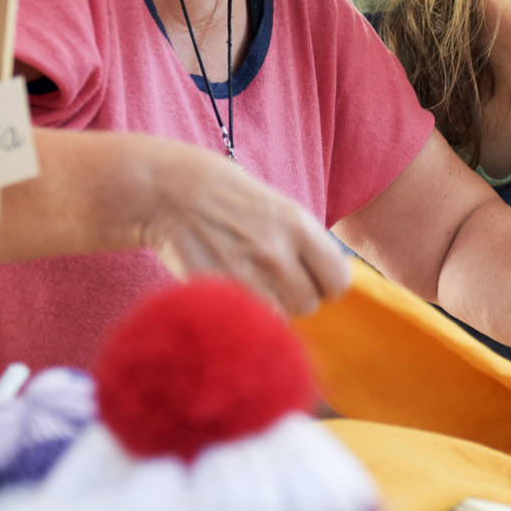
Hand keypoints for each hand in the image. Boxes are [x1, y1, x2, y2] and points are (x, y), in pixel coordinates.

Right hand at [138, 138, 350, 315]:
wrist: (172, 190)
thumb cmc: (232, 201)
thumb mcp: (280, 210)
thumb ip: (307, 246)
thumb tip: (332, 286)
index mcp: (299, 225)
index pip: (338, 281)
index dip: (326, 284)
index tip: (311, 279)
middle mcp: (277, 250)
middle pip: (308, 304)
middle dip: (294, 297)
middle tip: (272, 280)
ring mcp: (244, 272)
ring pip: (278, 318)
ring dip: (268, 309)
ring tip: (249, 284)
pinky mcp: (215, 289)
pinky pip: (245, 320)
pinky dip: (241, 315)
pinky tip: (229, 292)